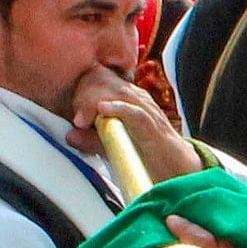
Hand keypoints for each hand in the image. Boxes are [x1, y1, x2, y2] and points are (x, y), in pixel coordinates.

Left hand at [72, 69, 198, 179]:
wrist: (177, 169)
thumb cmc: (146, 154)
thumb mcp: (112, 145)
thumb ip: (91, 139)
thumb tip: (69, 135)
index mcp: (126, 97)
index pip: (98, 77)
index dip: (82, 89)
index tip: (74, 111)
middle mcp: (136, 98)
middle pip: (104, 80)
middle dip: (85, 93)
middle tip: (78, 118)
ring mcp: (146, 109)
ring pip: (116, 92)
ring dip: (95, 101)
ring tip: (82, 117)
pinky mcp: (153, 126)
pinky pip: (134, 111)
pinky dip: (117, 108)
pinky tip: (102, 110)